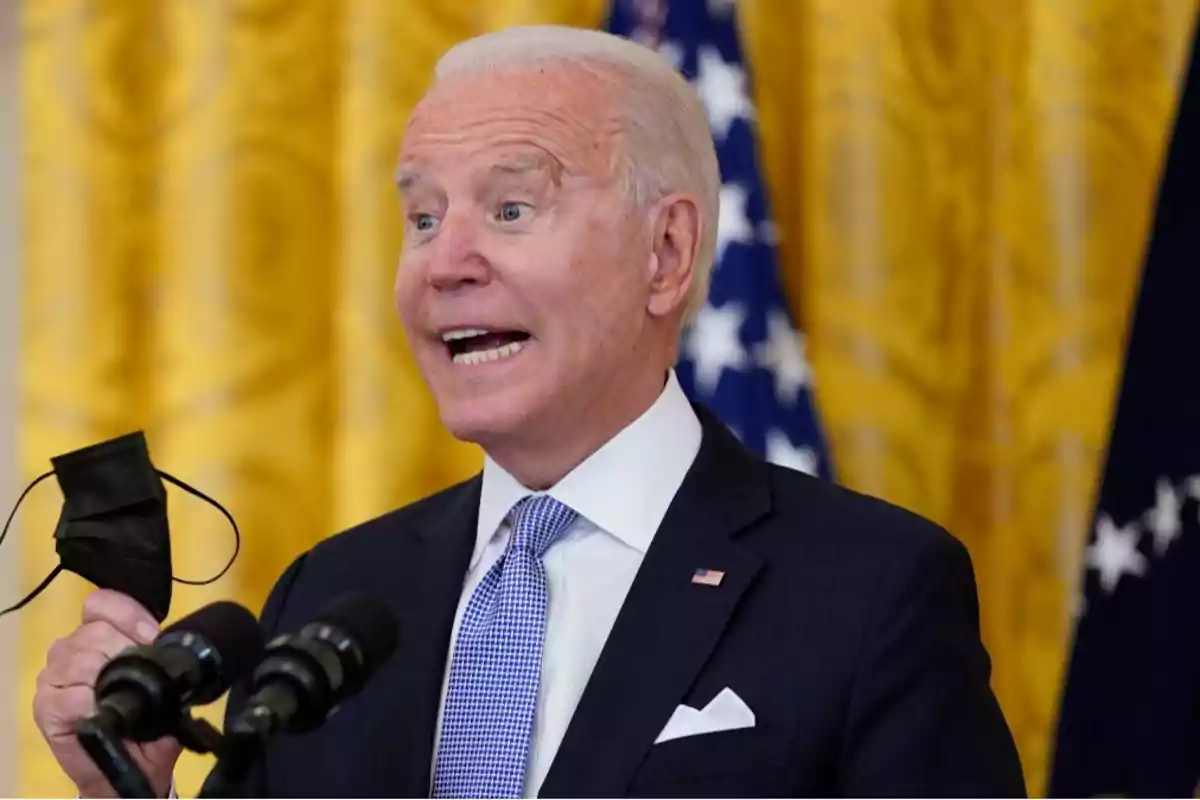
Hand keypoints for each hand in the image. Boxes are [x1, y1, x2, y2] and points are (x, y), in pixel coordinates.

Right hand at [33, 589, 182, 797]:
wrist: (133, 766)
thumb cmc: (147, 722)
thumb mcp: (162, 683)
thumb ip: (160, 658)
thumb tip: (167, 643)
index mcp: (99, 635)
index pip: (102, 603)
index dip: (128, 614)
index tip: (152, 636)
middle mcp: (71, 649)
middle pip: (95, 630)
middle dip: (126, 651)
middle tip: (143, 677)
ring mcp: (54, 677)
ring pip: (82, 659)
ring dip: (109, 679)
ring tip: (123, 698)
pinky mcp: (45, 706)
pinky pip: (69, 694)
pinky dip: (91, 703)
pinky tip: (102, 711)